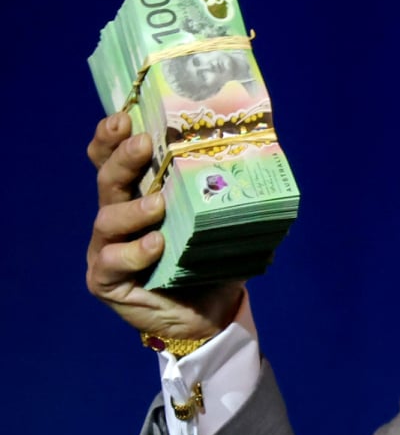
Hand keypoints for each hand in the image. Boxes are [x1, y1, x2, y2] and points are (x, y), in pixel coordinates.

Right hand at [85, 110, 244, 341]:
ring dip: (134, 209)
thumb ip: (225, 195)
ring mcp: (105, 249)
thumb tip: (259, 160)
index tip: (124, 117)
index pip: (110, 159)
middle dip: (122, 160)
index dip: (110, 137)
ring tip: (159, 205)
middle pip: (107, 180)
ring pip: (107, 219)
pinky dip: (134, 252)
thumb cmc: (210, 265)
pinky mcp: (105, 281)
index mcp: (134, 197)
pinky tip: (156, 244)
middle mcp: (115, 218)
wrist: (211, 317)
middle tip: (143, 145)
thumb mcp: (219, 225)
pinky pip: (112, 261)